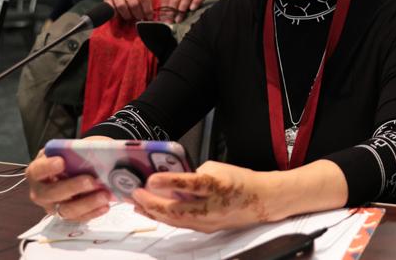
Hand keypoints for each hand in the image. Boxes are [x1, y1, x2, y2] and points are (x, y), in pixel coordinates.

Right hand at [25, 151, 111, 222]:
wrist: (74, 169)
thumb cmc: (71, 157)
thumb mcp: (72, 148)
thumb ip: (78, 149)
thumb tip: (94, 150)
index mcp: (37, 171)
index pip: (37, 170)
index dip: (48, 167)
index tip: (62, 162)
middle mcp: (41, 192)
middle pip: (51, 194)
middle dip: (72, 187)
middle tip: (91, 180)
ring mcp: (53, 206)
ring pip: (66, 210)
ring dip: (87, 203)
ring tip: (104, 195)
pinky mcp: (66, 216)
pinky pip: (78, 218)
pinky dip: (93, 212)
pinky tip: (105, 205)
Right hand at [103, 0, 152, 21]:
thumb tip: (151, 11)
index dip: (147, 9)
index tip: (149, 17)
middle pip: (134, 3)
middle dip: (139, 14)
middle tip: (141, 18)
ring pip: (122, 6)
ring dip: (128, 15)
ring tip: (131, 17)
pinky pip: (111, 8)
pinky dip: (116, 13)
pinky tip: (120, 15)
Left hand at [132, 161, 272, 232]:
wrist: (261, 200)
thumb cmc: (239, 180)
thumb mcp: (217, 167)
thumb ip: (194, 173)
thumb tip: (174, 179)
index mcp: (216, 186)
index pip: (191, 184)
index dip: (170, 182)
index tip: (151, 179)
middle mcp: (211, 207)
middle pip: (177, 209)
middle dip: (152, 203)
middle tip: (134, 193)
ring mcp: (208, 221)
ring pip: (175, 220)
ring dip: (154, 213)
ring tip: (136, 205)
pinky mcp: (206, 228)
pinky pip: (181, 224)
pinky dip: (165, 218)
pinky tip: (153, 212)